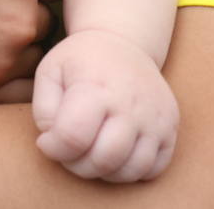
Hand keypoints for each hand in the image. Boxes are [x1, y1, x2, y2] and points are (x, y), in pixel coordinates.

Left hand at [32, 28, 178, 181]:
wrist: (122, 41)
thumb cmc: (81, 62)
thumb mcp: (49, 72)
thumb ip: (43, 112)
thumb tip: (53, 144)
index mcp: (96, 86)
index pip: (73, 137)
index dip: (54, 148)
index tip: (48, 140)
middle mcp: (131, 102)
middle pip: (103, 159)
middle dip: (78, 165)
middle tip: (70, 150)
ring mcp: (155, 115)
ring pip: (131, 170)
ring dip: (105, 171)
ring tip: (92, 151)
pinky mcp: (171, 125)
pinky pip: (154, 168)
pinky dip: (132, 170)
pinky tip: (118, 152)